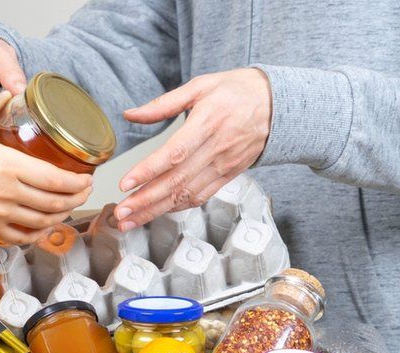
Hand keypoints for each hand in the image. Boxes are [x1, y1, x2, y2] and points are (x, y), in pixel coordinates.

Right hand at [0, 92, 92, 245]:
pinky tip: (45, 228)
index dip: (78, 182)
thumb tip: (7, 95)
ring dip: (61, 215)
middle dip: (76, 198)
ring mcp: (1, 213)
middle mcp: (10, 193)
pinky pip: (21, 236)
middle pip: (56, 202)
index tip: (88, 178)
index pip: (57, 179)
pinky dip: (38, 234)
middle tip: (84, 191)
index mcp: (10, 166)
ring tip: (69, 206)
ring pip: (42, 221)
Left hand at [113, 68, 271, 230]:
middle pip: (177, 181)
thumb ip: (163, 104)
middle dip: (146, 201)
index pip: (175, 153)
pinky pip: (201, 196)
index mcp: (208, 122)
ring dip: (156, 211)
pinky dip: (177, 208)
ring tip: (130, 220)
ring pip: (186, 195)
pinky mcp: (229, 176)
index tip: (126, 183)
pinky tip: (157, 213)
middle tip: (121, 212)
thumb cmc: (237, 90)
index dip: (149, 171)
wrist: (278, 105)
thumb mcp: (200, 85)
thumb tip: (130, 113)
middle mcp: (216, 149)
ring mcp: (224, 166)